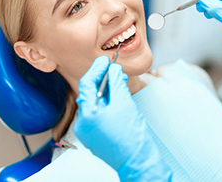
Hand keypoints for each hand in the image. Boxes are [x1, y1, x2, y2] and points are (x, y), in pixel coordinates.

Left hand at [74, 56, 171, 180]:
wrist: (138, 161)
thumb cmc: (132, 136)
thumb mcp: (124, 103)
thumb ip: (116, 82)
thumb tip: (113, 69)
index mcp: (87, 116)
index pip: (87, 84)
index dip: (97, 69)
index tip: (106, 60)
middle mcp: (83, 124)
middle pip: (90, 93)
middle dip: (103, 79)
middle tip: (114, 69)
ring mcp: (88, 131)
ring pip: (95, 102)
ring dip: (106, 90)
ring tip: (119, 81)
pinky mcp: (96, 135)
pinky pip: (99, 112)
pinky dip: (107, 101)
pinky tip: (117, 96)